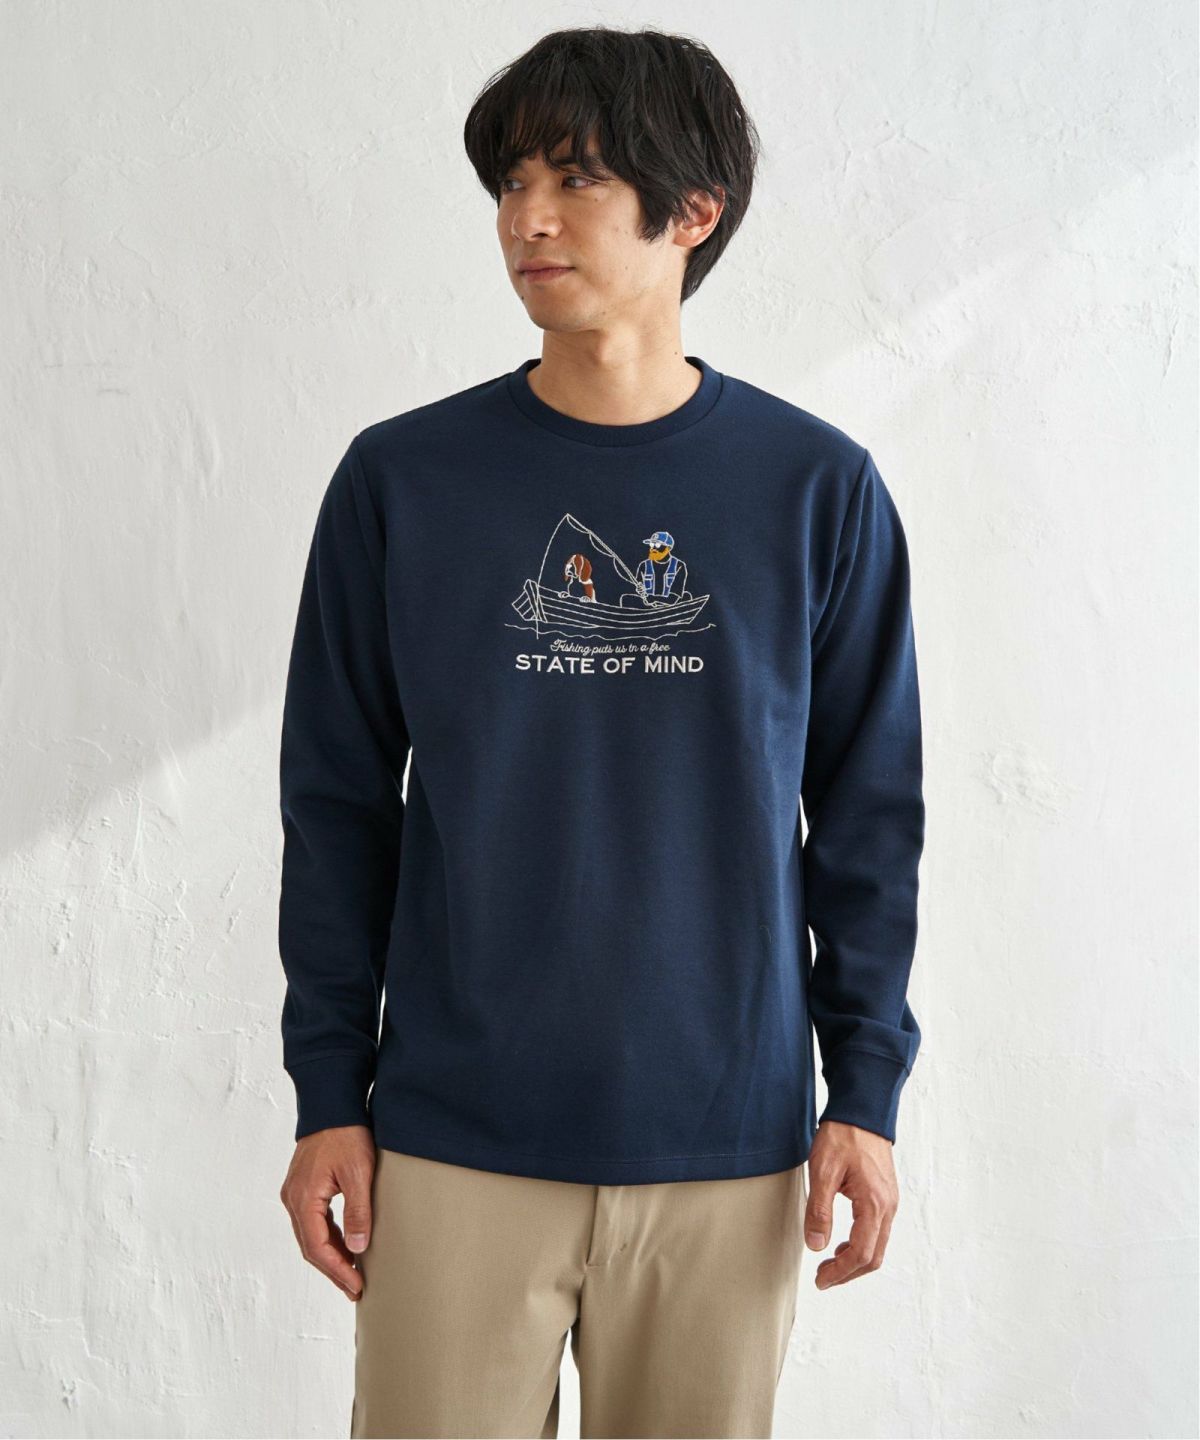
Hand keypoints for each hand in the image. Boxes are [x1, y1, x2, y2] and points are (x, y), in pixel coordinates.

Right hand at [280, 1125, 375, 1300]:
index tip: (357, 1286)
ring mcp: (296, 1193)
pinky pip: (314, 1222)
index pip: (318, 1248)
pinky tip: (346, 1245)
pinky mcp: (304, 1187)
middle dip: (334, 1270)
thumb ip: (358, 1212)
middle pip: (311, 1247)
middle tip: (356, 1289)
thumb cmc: (346, 1134)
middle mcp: (293, 1200)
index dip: (338, 1271)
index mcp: (303, 1199)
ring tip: (353, 1273)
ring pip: (311, 1236)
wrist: (333, 1103)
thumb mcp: (358, 1173)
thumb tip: (357, 1250)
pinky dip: (329, 1238)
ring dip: (331, 1255)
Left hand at [803, 1120, 898, 1288]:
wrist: (862, 1110)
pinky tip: (841, 1242)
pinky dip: (861, 1244)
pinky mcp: (885, 1195)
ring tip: (829, 1263)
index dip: (840, 1273)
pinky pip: (877, 1231)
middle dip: (848, 1273)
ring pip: (877, 1245)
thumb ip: (819, 1210)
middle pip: (873, 1256)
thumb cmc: (843, 1135)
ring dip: (854, 1260)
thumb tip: (816, 1246)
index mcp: (874, 1204)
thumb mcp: (822, 1171)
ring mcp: (889, 1201)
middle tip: (822, 1278)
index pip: (860, 1253)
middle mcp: (887, 1207)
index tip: (820, 1280)